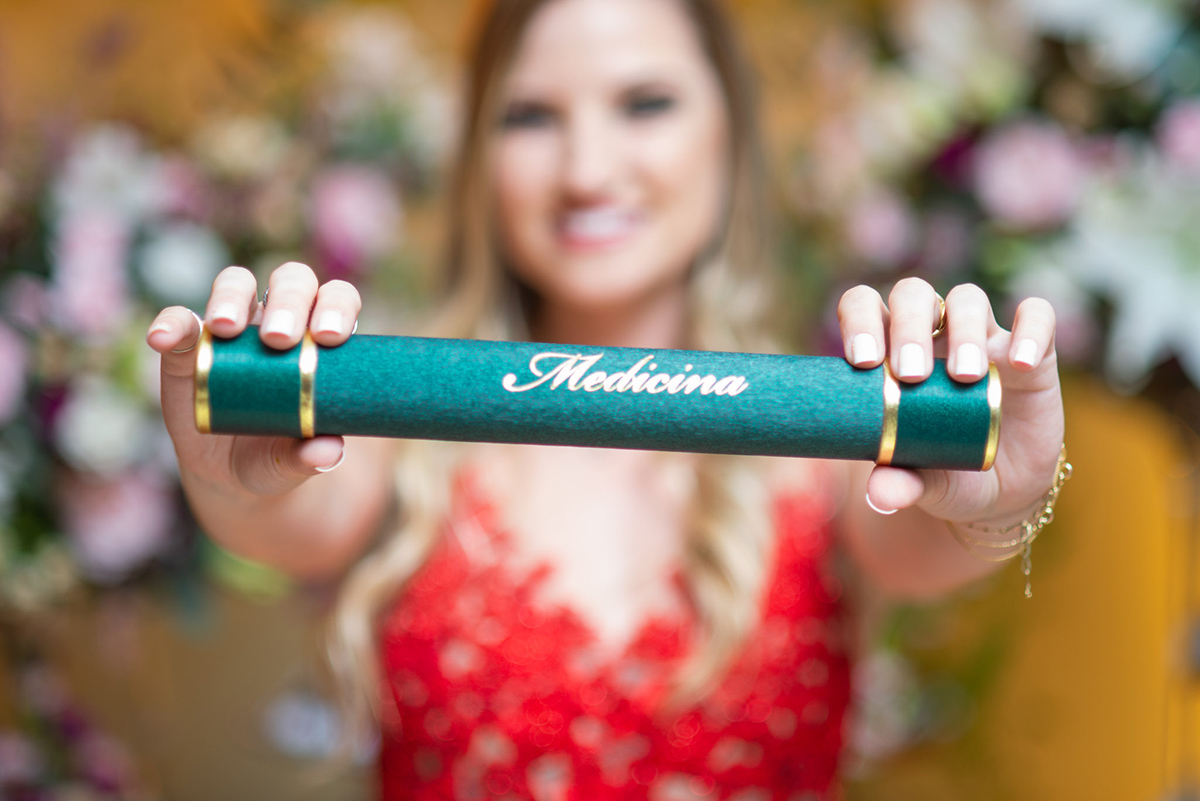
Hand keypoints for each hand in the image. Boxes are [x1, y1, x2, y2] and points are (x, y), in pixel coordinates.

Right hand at [146, 262, 362, 496]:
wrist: (231, 474)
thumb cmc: (278, 455)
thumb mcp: (294, 462)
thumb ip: (312, 456)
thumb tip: (329, 449)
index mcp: (319, 340)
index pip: (336, 299)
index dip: (336, 306)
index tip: (327, 337)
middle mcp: (280, 321)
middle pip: (291, 281)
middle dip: (289, 301)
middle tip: (279, 339)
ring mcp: (233, 328)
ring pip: (236, 283)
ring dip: (231, 297)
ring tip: (224, 329)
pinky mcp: (187, 344)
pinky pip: (177, 320)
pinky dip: (170, 323)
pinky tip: (162, 339)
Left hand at [837, 277, 1064, 525]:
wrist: (999, 492)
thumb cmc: (942, 473)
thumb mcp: (921, 484)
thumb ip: (898, 485)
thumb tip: (880, 495)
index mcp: (888, 352)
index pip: (865, 307)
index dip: (859, 321)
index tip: (863, 362)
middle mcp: (932, 334)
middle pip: (913, 295)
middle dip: (908, 326)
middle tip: (911, 375)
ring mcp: (981, 338)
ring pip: (967, 299)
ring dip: (962, 330)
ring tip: (965, 376)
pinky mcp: (1032, 351)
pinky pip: (1037, 316)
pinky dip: (1031, 330)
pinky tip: (1021, 364)